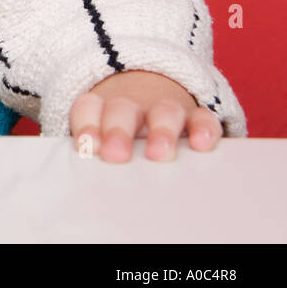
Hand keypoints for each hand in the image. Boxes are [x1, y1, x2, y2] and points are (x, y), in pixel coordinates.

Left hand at [69, 70, 222, 161]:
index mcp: (102, 111)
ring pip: (163, 112)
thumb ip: (96, 155)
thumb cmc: (121, 140)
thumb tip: (89, 181)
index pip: (89, 108)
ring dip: (161, 131)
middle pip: (122, 110)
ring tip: (159, 155)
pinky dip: (203, 129)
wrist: (149, 107)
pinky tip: (200, 145)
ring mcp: (165, 110)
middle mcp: (133, 107)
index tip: (85, 146)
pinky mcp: (197, 118)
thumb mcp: (103, 145)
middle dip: (118, 131)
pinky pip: (202, 117)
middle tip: (117, 155)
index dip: (86, 124)